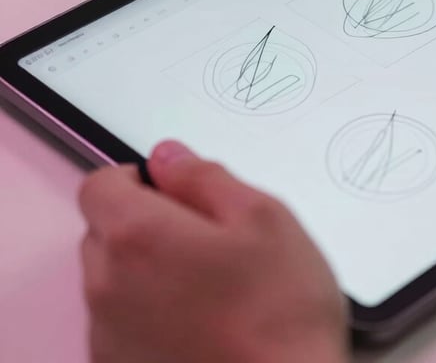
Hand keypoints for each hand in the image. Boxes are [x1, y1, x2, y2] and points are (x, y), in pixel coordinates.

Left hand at [79, 142, 348, 362]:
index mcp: (137, 237)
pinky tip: (197, 320)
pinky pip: (118, 321)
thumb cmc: (280, 306)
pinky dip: (145, 310)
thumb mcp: (262, 215)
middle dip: (144, 220)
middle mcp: (106, 286)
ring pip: (110, 277)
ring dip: (144, 267)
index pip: (99, 184)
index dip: (136, 177)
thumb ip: (205, 177)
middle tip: (206, 236)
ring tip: (207, 283)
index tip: (174, 190)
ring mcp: (108, 335)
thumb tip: (167, 157)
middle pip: (103, 230)